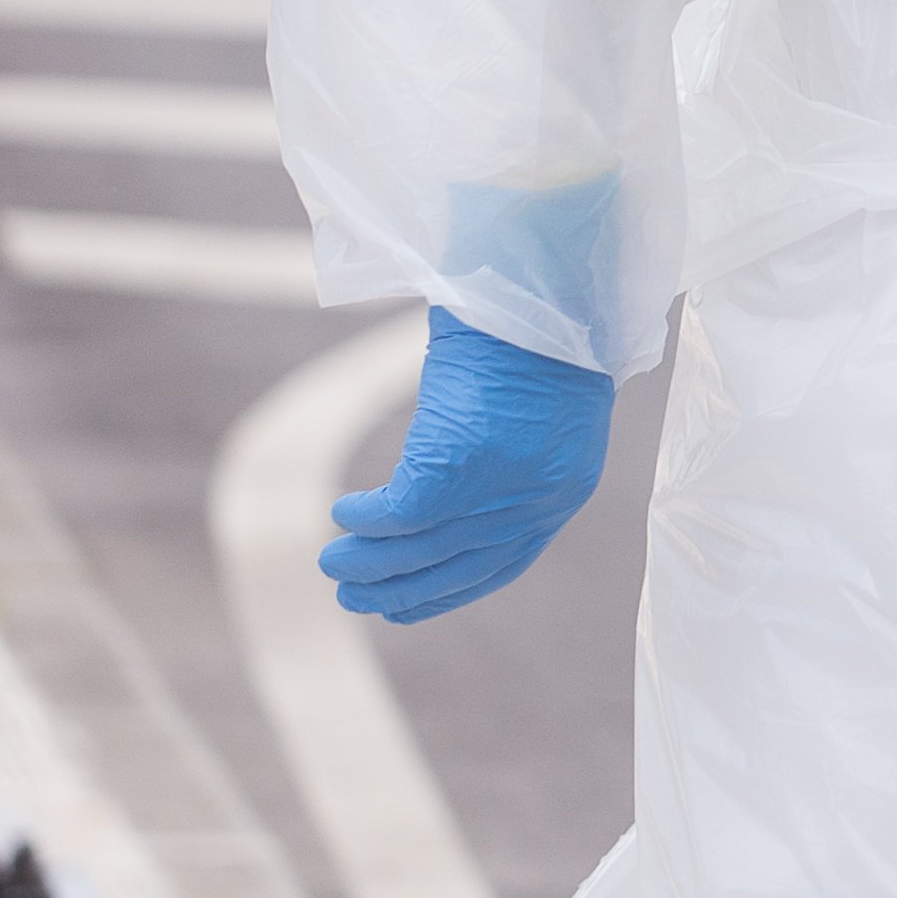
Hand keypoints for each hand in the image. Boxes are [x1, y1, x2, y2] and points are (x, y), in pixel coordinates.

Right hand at [323, 307, 614, 622]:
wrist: (543, 289)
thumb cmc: (539, 337)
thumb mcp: (539, 418)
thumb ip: (510, 467)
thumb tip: (453, 501)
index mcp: (565, 489)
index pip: (503, 564)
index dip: (448, 592)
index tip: (403, 607)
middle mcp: (540, 499)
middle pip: (455, 564)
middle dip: (397, 587)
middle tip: (351, 595)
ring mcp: (502, 486)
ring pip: (419, 546)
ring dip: (367, 561)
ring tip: (331, 563)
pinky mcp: (460, 464)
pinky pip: (398, 513)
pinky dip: (365, 519)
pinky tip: (341, 513)